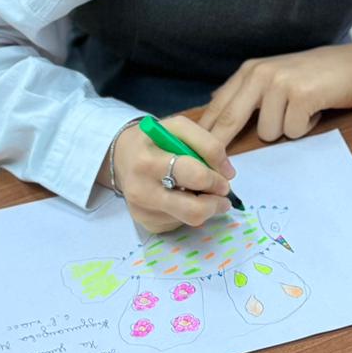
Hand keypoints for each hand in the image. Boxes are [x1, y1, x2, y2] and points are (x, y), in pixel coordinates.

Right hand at [99, 114, 235, 232]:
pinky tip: (183, 198)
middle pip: (193, 210)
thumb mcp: (178, 127)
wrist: (123, 157)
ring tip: (202, 192)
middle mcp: (140, 191)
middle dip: (216, 202)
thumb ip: (208, 144)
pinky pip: (181, 224)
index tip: (225, 177)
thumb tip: (228, 173)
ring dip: (206, 207)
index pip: (194, 176)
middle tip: (222, 193)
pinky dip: (190, 212)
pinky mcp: (147, 225)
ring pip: (191, 220)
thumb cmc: (155, 141)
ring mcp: (142, 212)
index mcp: (147, 161)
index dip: (216, 179)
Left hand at [200, 43, 351, 146]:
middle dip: (220, 147)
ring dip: (285, 130)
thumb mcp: (274, 76)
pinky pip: (292, 131)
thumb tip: (214, 112)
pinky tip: (314, 110)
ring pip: (267, 133)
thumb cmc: (315, 76)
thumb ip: (247, 93)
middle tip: (215, 169)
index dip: (204, 133)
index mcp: (250, 71)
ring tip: (301, 111)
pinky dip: (305, 127)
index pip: (218, 106)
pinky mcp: (301, 95)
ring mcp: (280, 83)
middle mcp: (260, 74)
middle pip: (229, 119)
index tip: (191, 153)